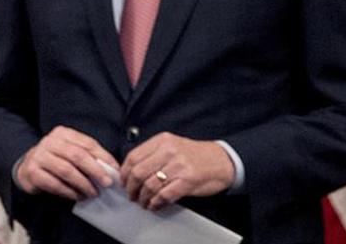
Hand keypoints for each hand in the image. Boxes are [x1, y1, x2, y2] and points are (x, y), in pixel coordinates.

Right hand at [16, 126, 119, 200]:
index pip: (87, 143)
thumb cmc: (55, 160)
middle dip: (95, 170)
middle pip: (77, 155)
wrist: (27, 167)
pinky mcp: (33, 172)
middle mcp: (50, 142)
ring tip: (94, 193)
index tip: (115, 170)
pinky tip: (78, 196)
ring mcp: (39, 156)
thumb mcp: (70, 152)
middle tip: (107, 183)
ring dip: (83, 184)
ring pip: (66, 170)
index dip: (103, 157)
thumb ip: (88, 157)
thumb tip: (112, 169)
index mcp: (63, 133)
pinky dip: (69, 192)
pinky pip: (55, 183)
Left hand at [119, 133, 234, 209]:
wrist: (222, 161)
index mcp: (162, 140)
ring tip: (143, 202)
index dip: (124, 173)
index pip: (133, 157)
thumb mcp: (172, 145)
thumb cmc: (195, 155)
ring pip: (150, 185)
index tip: (123, 181)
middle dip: (131, 188)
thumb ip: (152, 154)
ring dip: (143, 198)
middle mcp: (169, 151)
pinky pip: (165, 195)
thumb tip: (131, 170)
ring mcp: (179, 165)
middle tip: (131, 195)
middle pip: (138, 172)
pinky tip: (155, 205)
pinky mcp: (188, 180)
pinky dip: (156, 202)